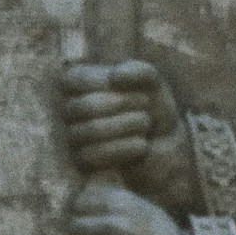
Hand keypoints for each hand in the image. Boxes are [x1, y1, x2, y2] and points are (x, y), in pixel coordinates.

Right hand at [59, 59, 198, 208]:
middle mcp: (69, 110)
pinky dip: (125, 148)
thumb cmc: (153, 109)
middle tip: (145, 104)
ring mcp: (73, 137)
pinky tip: (142, 145)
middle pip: (85, 107)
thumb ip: (139, 71)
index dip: (101, 81)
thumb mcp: (154, 84)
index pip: (72, 80)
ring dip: (127, 125)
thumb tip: (114, 77)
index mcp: (79, 86)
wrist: (166, 147)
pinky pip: (94, 155)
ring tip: (146, 123)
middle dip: (123, 103)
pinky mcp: (81, 163)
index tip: (126, 84)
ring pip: (90, 131)